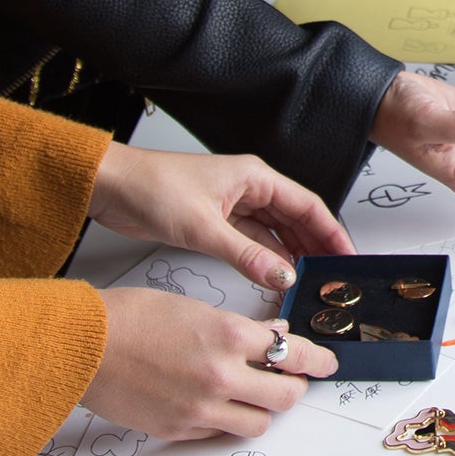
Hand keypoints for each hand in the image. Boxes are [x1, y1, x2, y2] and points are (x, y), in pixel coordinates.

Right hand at [82, 291, 335, 439]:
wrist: (85, 345)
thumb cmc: (130, 317)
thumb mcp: (195, 308)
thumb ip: (236, 330)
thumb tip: (265, 340)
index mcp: (228, 336)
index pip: (293, 352)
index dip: (317, 359)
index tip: (327, 362)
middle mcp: (221, 376)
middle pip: (286, 395)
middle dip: (295, 387)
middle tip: (293, 379)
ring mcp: (201, 409)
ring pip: (259, 423)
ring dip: (264, 409)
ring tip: (255, 394)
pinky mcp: (180, 430)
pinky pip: (220, 433)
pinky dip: (228, 420)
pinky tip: (219, 403)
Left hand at [88, 146, 352, 291]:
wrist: (110, 186)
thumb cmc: (150, 187)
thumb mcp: (203, 227)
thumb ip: (246, 255)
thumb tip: (281, 275)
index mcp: (253, 176)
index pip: (306, 205)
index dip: (330, 231)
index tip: (345, 255)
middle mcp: (247, 188)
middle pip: (294, 218)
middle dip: (315, 245)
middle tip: (331, 273)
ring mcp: (231, 204)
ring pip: (273, 232)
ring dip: (290, 254)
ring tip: (307, 279)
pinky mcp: (214, 220)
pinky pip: (251, 240)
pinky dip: (264, 258)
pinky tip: (272, 275)